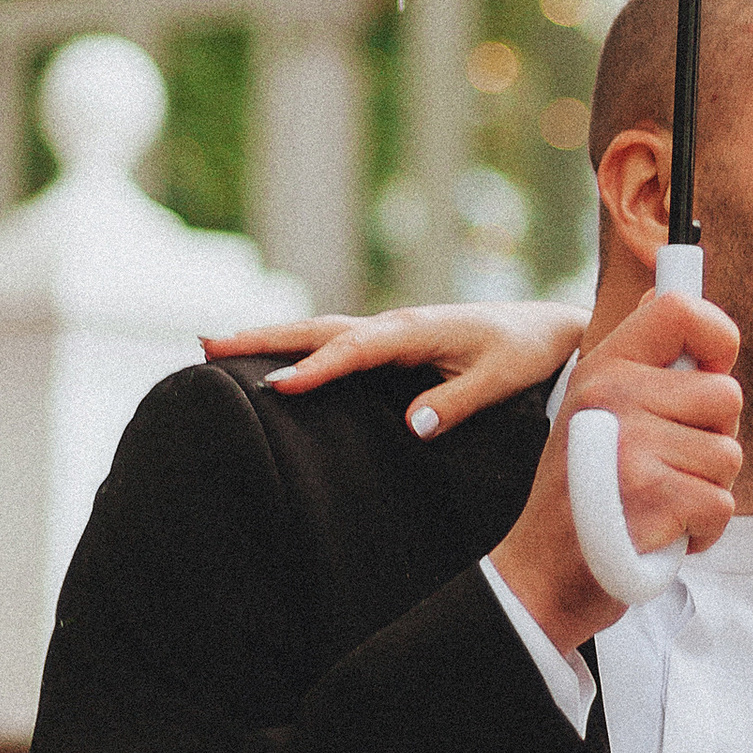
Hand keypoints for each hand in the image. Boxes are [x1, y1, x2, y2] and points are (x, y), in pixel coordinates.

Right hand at [200, 302, 585, 435]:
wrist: (547, 329)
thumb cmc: (525, 353)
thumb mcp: (500, 380)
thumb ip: (458, 402)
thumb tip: (414, 426)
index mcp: (414, 330)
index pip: (353, 350)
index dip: (315, 369)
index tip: (277, 387)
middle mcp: (393, 326)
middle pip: (317, 329)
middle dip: (262, 338)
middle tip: (205, 345)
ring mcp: (389, 334)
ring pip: (319, 333)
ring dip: (270, 339)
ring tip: (215, 348)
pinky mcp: (391, 347)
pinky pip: (334, 345)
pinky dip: (298, 349)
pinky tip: (271, 365)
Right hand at [488, 285, 742, 653]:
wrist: (543, 572)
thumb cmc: (583, 489)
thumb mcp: (593, 409)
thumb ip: (636, 357)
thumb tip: (665, 290)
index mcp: (603, 367)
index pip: (679, 310)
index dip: (717, 335)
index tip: (710, 369)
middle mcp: (613, 396)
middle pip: (726, 395)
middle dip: (713, 440)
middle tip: (667, 464)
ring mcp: (632, 447)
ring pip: (729, 455)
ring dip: (706, 490)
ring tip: (659, 501)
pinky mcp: (653, 498)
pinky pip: (722, 503)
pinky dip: (702, 530)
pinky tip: (662, 532)